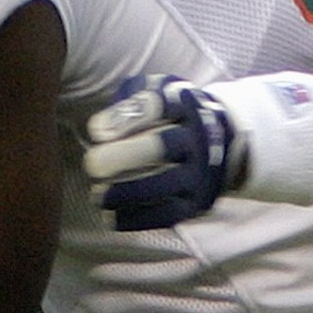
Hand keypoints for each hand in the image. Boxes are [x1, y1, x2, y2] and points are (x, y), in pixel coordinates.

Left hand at [82, 76, 241, 230]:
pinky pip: (168, 215)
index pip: (157, 104)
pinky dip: (137, 218)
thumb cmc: (171, 116)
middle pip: (162, 146)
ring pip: (165, 184)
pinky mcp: (197, 202)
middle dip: (124, 156)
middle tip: (92, 163)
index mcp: (183, 104)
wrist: (220, 140)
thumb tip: (100, 131)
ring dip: (127, 192)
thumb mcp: (155, 93)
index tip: (95, 131)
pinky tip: (111, 216)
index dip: (125, 119)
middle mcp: (195, 138)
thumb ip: (127, 105)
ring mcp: (199, 172)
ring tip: (97, 195)